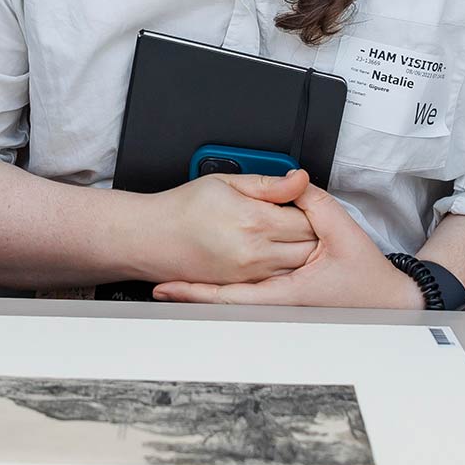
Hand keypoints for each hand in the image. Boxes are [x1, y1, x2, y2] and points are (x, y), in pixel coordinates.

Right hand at [149, 168, 320, 284]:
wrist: (152, 237)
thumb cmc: (183, 208)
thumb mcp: (227, 182)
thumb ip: (269, 184)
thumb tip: (299, 178)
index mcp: (254, 220)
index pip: (308, 219)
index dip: (311, 208)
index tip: (305, 202)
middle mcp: (255, 252)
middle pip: (308, 246)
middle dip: (312, 231)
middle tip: (301, 217)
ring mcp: (249, 273)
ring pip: (297, 267)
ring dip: (301, 252)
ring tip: (288, 235)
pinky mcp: (242, 286)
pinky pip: (277, 281)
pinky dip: (284, 268)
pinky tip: (275, 253)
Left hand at [153, 183, 415, 307]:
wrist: (386, 300)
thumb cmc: (364, 273)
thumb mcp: (339, 228)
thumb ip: (310, 202)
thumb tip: (289, 181)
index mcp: (287, 286)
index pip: (232, 291)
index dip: (198, 287)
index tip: (169, 282)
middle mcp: (280, 300)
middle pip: (228, 299)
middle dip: (193, 294)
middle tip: (159, 286)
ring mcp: (283, 304)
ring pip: (236, 302)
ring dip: (203, 296)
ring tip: (168, 290)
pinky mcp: (288, 302)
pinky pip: (250, 301)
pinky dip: (224, 297)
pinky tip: (202, 291)